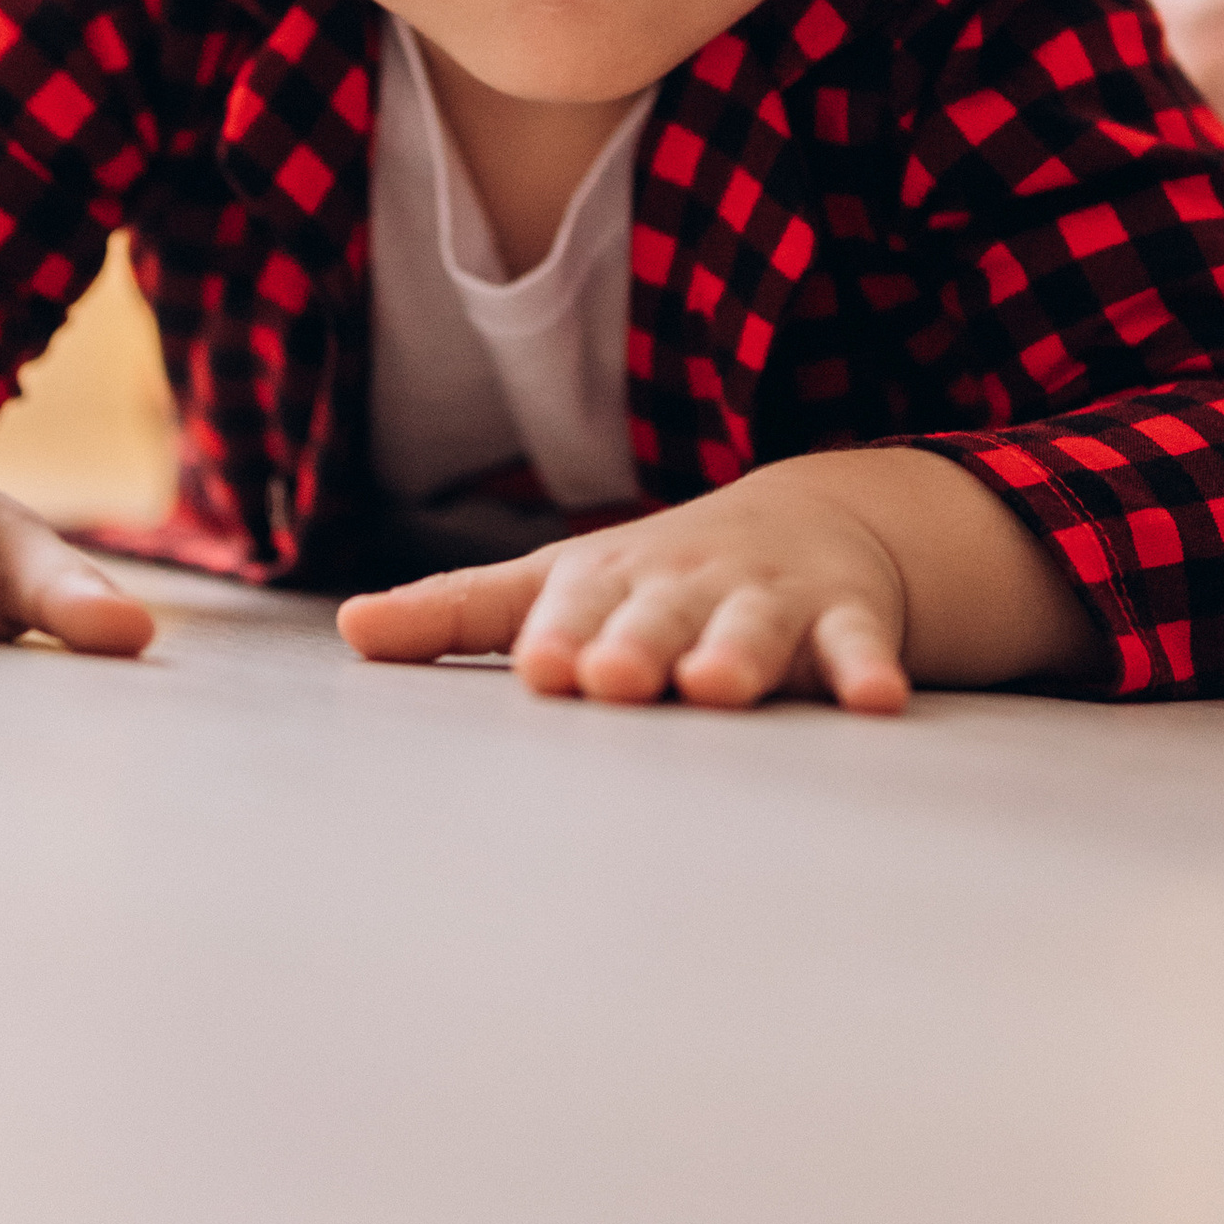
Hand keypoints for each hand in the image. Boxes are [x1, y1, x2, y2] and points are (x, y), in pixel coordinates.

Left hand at [340, 459, 918, 711]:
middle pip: (658, 615)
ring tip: (720, 688)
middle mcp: (684, 583)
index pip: (573, 603)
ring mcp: (766, 598)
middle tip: (613, 680)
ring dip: (738, 654)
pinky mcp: (844, 621)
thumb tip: (346, 631)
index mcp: (608, 578)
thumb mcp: (555, 583)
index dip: (559, 632)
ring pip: (751, 627)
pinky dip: (865, 671)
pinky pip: (855, 647)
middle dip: (638, 644)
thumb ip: (457, 612)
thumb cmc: (651, 579)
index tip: (543, 669)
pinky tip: (876, 703)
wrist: (808, 520)